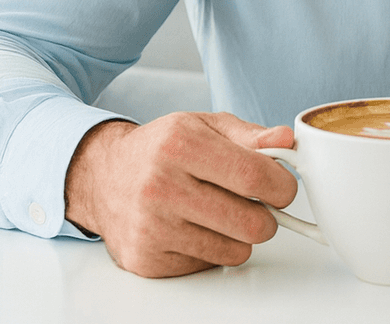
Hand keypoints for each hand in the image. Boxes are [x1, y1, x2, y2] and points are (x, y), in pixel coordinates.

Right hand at [64, 111, 297, 277]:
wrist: (103, 177)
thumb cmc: (160, 149)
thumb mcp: (203, 126)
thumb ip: (249, 134)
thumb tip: (287, 141)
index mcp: (180, 144)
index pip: (254, 175)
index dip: (282, 185)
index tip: (283, 187)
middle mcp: (162, 186)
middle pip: (252, 223)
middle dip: (268, 216)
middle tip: (256, 205)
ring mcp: (152, 227)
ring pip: (236, 250)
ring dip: (240, 234)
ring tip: (222, 213)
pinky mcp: (148, 259)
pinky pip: (209, 264)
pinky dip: (212, 248)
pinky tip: (193, 227)